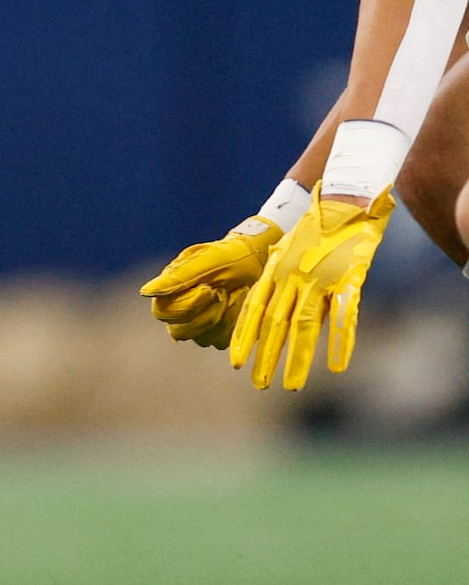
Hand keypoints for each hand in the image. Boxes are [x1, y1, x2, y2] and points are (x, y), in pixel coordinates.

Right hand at [140, 215, 281, 349]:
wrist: (257, 262)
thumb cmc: (229, 256)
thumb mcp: (205, 260)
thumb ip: (176, 277)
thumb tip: (146, 292)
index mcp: (169, 291)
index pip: (163, 313)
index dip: (186, 306)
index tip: (209, 288)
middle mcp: (179, 312)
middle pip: (179, 332)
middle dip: (207, 315)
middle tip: (223, 293)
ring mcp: (200, 326)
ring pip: (203, 339)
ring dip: (224, 318)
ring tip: (235, 295)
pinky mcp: (220, 334)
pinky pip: (223, 342)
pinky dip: (235, 324)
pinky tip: (240, 305)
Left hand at [227, 191, 393, 390]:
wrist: (343, 199)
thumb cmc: (315, 227)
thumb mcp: (288, 249)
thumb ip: (279, 277)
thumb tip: (264, 302)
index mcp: (276, 270)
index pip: (255, 309)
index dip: (245, 336)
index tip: (235, 361)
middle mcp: (293, 277)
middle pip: (277, 324)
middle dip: (268, 356)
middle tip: (259, 384)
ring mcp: (320, 278)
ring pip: (305, 325)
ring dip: (299, 358)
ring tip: (292, 386)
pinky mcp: (349, 278)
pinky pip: (343, 315)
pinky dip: (341, 341)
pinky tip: (338, 366)